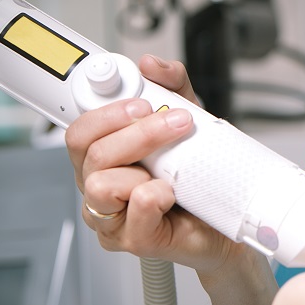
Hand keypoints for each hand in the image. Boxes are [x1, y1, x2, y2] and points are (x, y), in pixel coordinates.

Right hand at [64, 54, 236, 274]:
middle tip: (174, 120)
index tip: (138, 98)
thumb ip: (172, 87)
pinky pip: (135, 207)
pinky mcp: (132, 239)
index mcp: (102, 157)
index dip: (100, 108)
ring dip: (144, 159)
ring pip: (100, 181)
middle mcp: (98, 185)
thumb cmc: (197, 174)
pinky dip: (156, 194)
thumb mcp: (189, 118)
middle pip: (89, 149)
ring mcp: (111, 216)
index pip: (78, 129)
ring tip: (173, 162)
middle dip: (136, 128)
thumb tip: (152, 65)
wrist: (226, 218)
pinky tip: (172, 193)